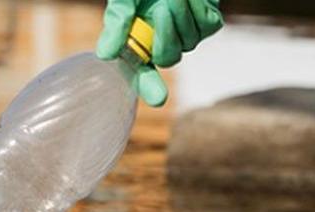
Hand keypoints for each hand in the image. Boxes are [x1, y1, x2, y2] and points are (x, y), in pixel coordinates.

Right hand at [96, 0, 222, 106]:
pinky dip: (196, 7)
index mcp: (140, 41)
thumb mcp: (124, 0)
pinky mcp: (209, 23)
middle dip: (165, 34)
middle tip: (162, 7)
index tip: (158, 99)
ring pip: (189, 40)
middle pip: (168, 57)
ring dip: (179, 13)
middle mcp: (164, 42)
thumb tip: (105, 55)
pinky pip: (206, 25)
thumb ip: (118, 23)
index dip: (148, 86)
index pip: (141, 72)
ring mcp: (188, 34)